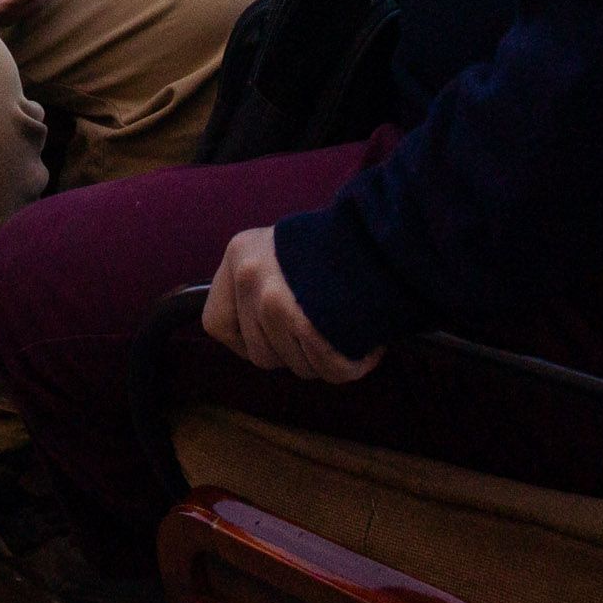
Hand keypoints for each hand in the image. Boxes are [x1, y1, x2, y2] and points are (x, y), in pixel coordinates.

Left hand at [204, 226, 378, 382]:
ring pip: (295, 365)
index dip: (246, 340)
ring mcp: (274, 299)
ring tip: (346, 328)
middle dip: (295, 352)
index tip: (276, 335)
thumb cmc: (341, 247)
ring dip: (325, 358)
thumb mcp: (283, 252)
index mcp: (239, 254)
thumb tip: (257, 338)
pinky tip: (367, 346)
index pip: (216, 324)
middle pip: (261, 354)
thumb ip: (262, 288)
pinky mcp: (305, 321)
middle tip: (324, 329)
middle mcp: (249, 275)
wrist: (386, 234)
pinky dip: (352, 365)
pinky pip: (328, 368)